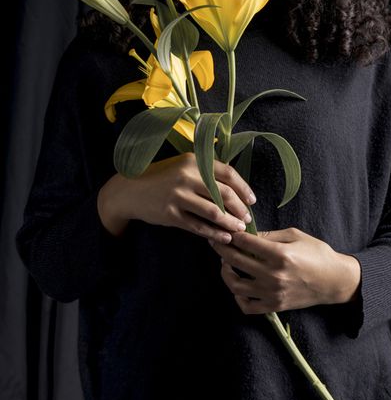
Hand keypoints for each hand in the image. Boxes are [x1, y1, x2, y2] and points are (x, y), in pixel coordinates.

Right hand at [97, 151, 255, 241]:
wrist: (129, 190)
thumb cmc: (161, 178)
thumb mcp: (182, 166)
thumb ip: (205, 171)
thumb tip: (235, 186)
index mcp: (193, 161)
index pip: (227, 173)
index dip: (243, 188)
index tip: (251, 201)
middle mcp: (186, 176)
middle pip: (224, 193)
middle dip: (240, 208)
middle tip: (247, 219)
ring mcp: (178, 195)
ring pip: (214, 212)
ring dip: (230, 223)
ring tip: (239, 230)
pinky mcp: (170, 214)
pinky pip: (198, 226)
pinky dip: (214, 233)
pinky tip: (224, 238)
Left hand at [208, 226, 360, 313]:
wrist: (335, 281)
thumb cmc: (318, 253)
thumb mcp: (296, 235)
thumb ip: (271, 234)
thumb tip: (249, 233)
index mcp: (280, 254)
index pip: (246, 242)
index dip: (232, 234)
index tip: (226, 228)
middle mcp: (273, 275)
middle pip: (236, 260)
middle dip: (222, 248)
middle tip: (216, 240)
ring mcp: (272, 293)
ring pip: (236, 285)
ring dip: (225, 272)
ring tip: (225, 262)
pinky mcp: (274, 306)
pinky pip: (247, 306)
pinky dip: (238, 297)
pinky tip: (238, 285)